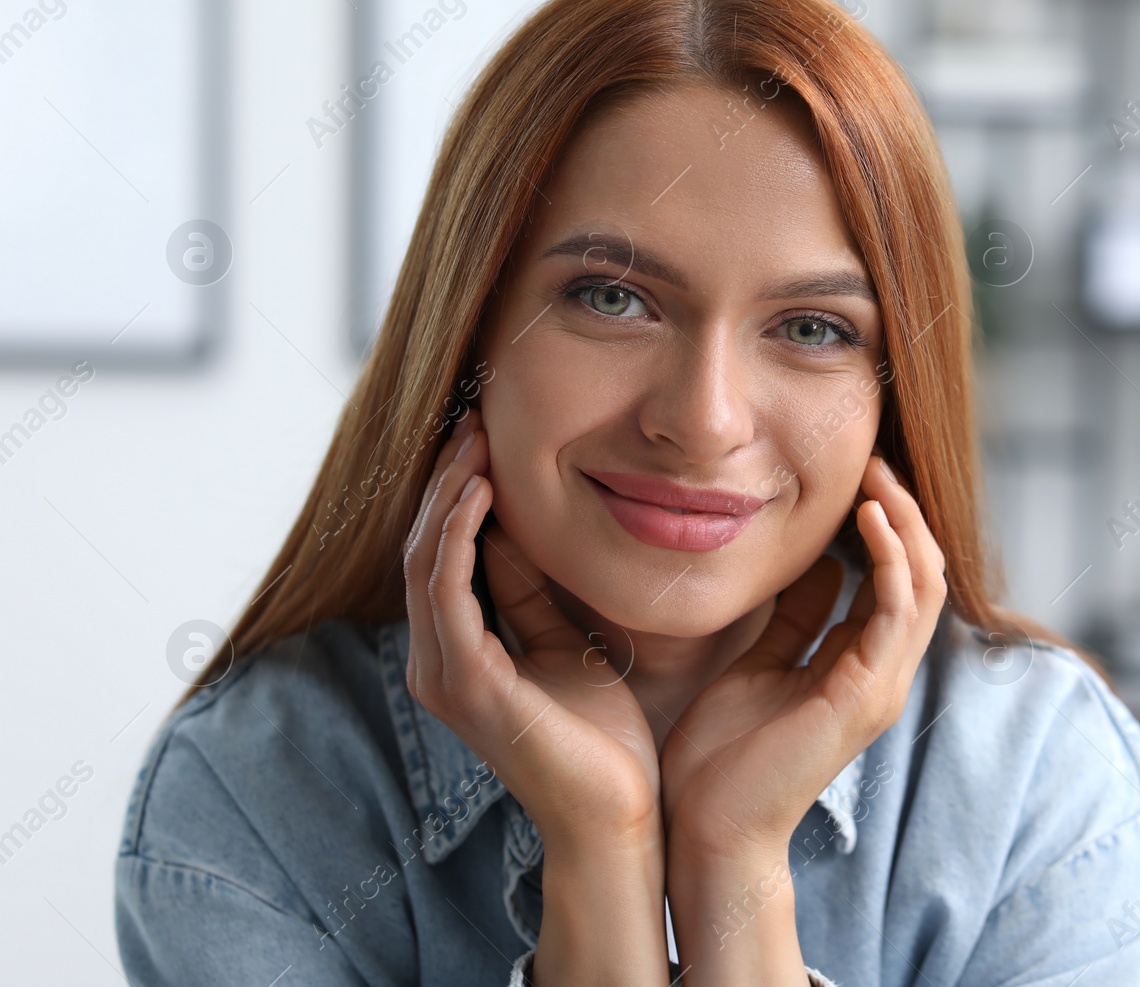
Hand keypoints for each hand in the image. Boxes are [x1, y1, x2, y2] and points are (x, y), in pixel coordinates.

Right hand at [402, 407, 659, 846]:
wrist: (622, 815)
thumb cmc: (608, 737)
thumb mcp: (570, 642)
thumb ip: (537, 592)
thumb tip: (524, 529)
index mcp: (459, 654)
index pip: (439, 555)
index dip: (456, 493)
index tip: (486, 436)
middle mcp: (437, 662)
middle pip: (422, 547)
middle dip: (446, 480)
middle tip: (475, 420)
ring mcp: (443, 675)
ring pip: (424, 560)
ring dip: (448, 494)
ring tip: (476, 440)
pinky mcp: (466, 683)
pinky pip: (446, 590)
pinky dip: (459, 534)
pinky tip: (482, 492)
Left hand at [660, 453, 946, 857]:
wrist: (706, 828)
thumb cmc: (722, 756)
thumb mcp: (759, 663)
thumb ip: (795, 620)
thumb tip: (816, 568)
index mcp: (858, 666)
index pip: (895, 579)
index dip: (884, 522)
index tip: (857, 470)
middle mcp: (881, 672)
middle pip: (921, 574)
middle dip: (903, 510)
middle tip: (874, 456)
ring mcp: (880, 685)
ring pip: (923, 585)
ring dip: (905, 522)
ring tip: (877, 474)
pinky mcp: (866, 694)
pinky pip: (897, 610)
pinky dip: (891, 558)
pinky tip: (869, 518)